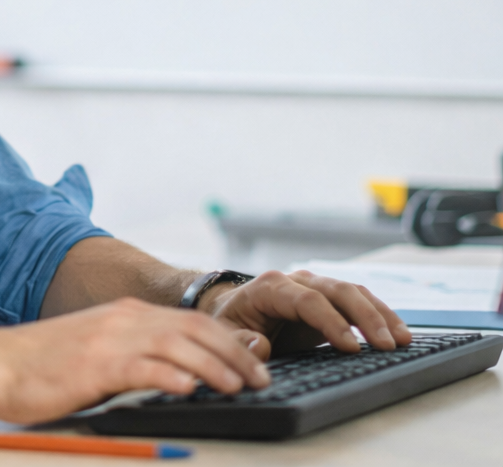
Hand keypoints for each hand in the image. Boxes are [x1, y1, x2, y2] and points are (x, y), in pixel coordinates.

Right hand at [0, 297, 270, 423]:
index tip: (254, 359)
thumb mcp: (96, 351)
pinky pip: (141, 366)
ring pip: (175, 344)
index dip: (226, 339)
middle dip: (232, 351)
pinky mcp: (94, 365)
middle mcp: (122, 319)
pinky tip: (191, 387)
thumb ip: (133, 355)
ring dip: (214, 364)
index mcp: (124, 315)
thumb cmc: (43, 365)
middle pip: (191, 329)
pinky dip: (170, 374)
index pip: (188, 320)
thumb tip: (177, 375)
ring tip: (241, 384)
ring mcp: (108, 339)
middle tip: (262, 375)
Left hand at [201, 270, 411, 357]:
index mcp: (269, 287)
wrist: (234, 312)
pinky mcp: (329, 300)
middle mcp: (296, 281)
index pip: (306, 300)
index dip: (330, 322)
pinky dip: (379, 314)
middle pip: (336, 290)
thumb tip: (260, 346)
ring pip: (352, 291)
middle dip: (364, 315)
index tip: (352, 347)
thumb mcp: (224, 334)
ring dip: (379, 313)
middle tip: (388, 344)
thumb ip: (239, 341)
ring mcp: (314, 287)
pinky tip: (398, 332)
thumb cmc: (229, 324)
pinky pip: (358, 301)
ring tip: (403, 339)